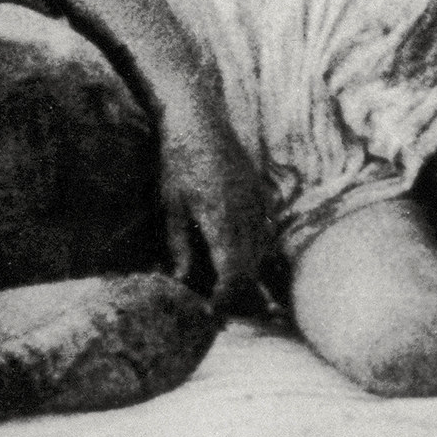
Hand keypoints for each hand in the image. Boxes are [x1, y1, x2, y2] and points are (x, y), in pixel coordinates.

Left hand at [161, 121, 271, 309]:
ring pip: (260, 253)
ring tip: (229, 292)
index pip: (233, 273)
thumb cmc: (178, 162)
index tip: (213, 314)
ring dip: (247, 276)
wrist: (200, 121)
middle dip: (238, 295)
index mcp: (222, 220)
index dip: (226, 299)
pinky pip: (264, 234)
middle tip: (220, 312)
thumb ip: (180, 248)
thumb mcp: (171, 207)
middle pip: (251, 269)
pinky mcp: (261, 196)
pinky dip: (253, 252)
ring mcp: (258, 204)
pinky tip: (240, 259)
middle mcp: (247, 215)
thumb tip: (183, 283)